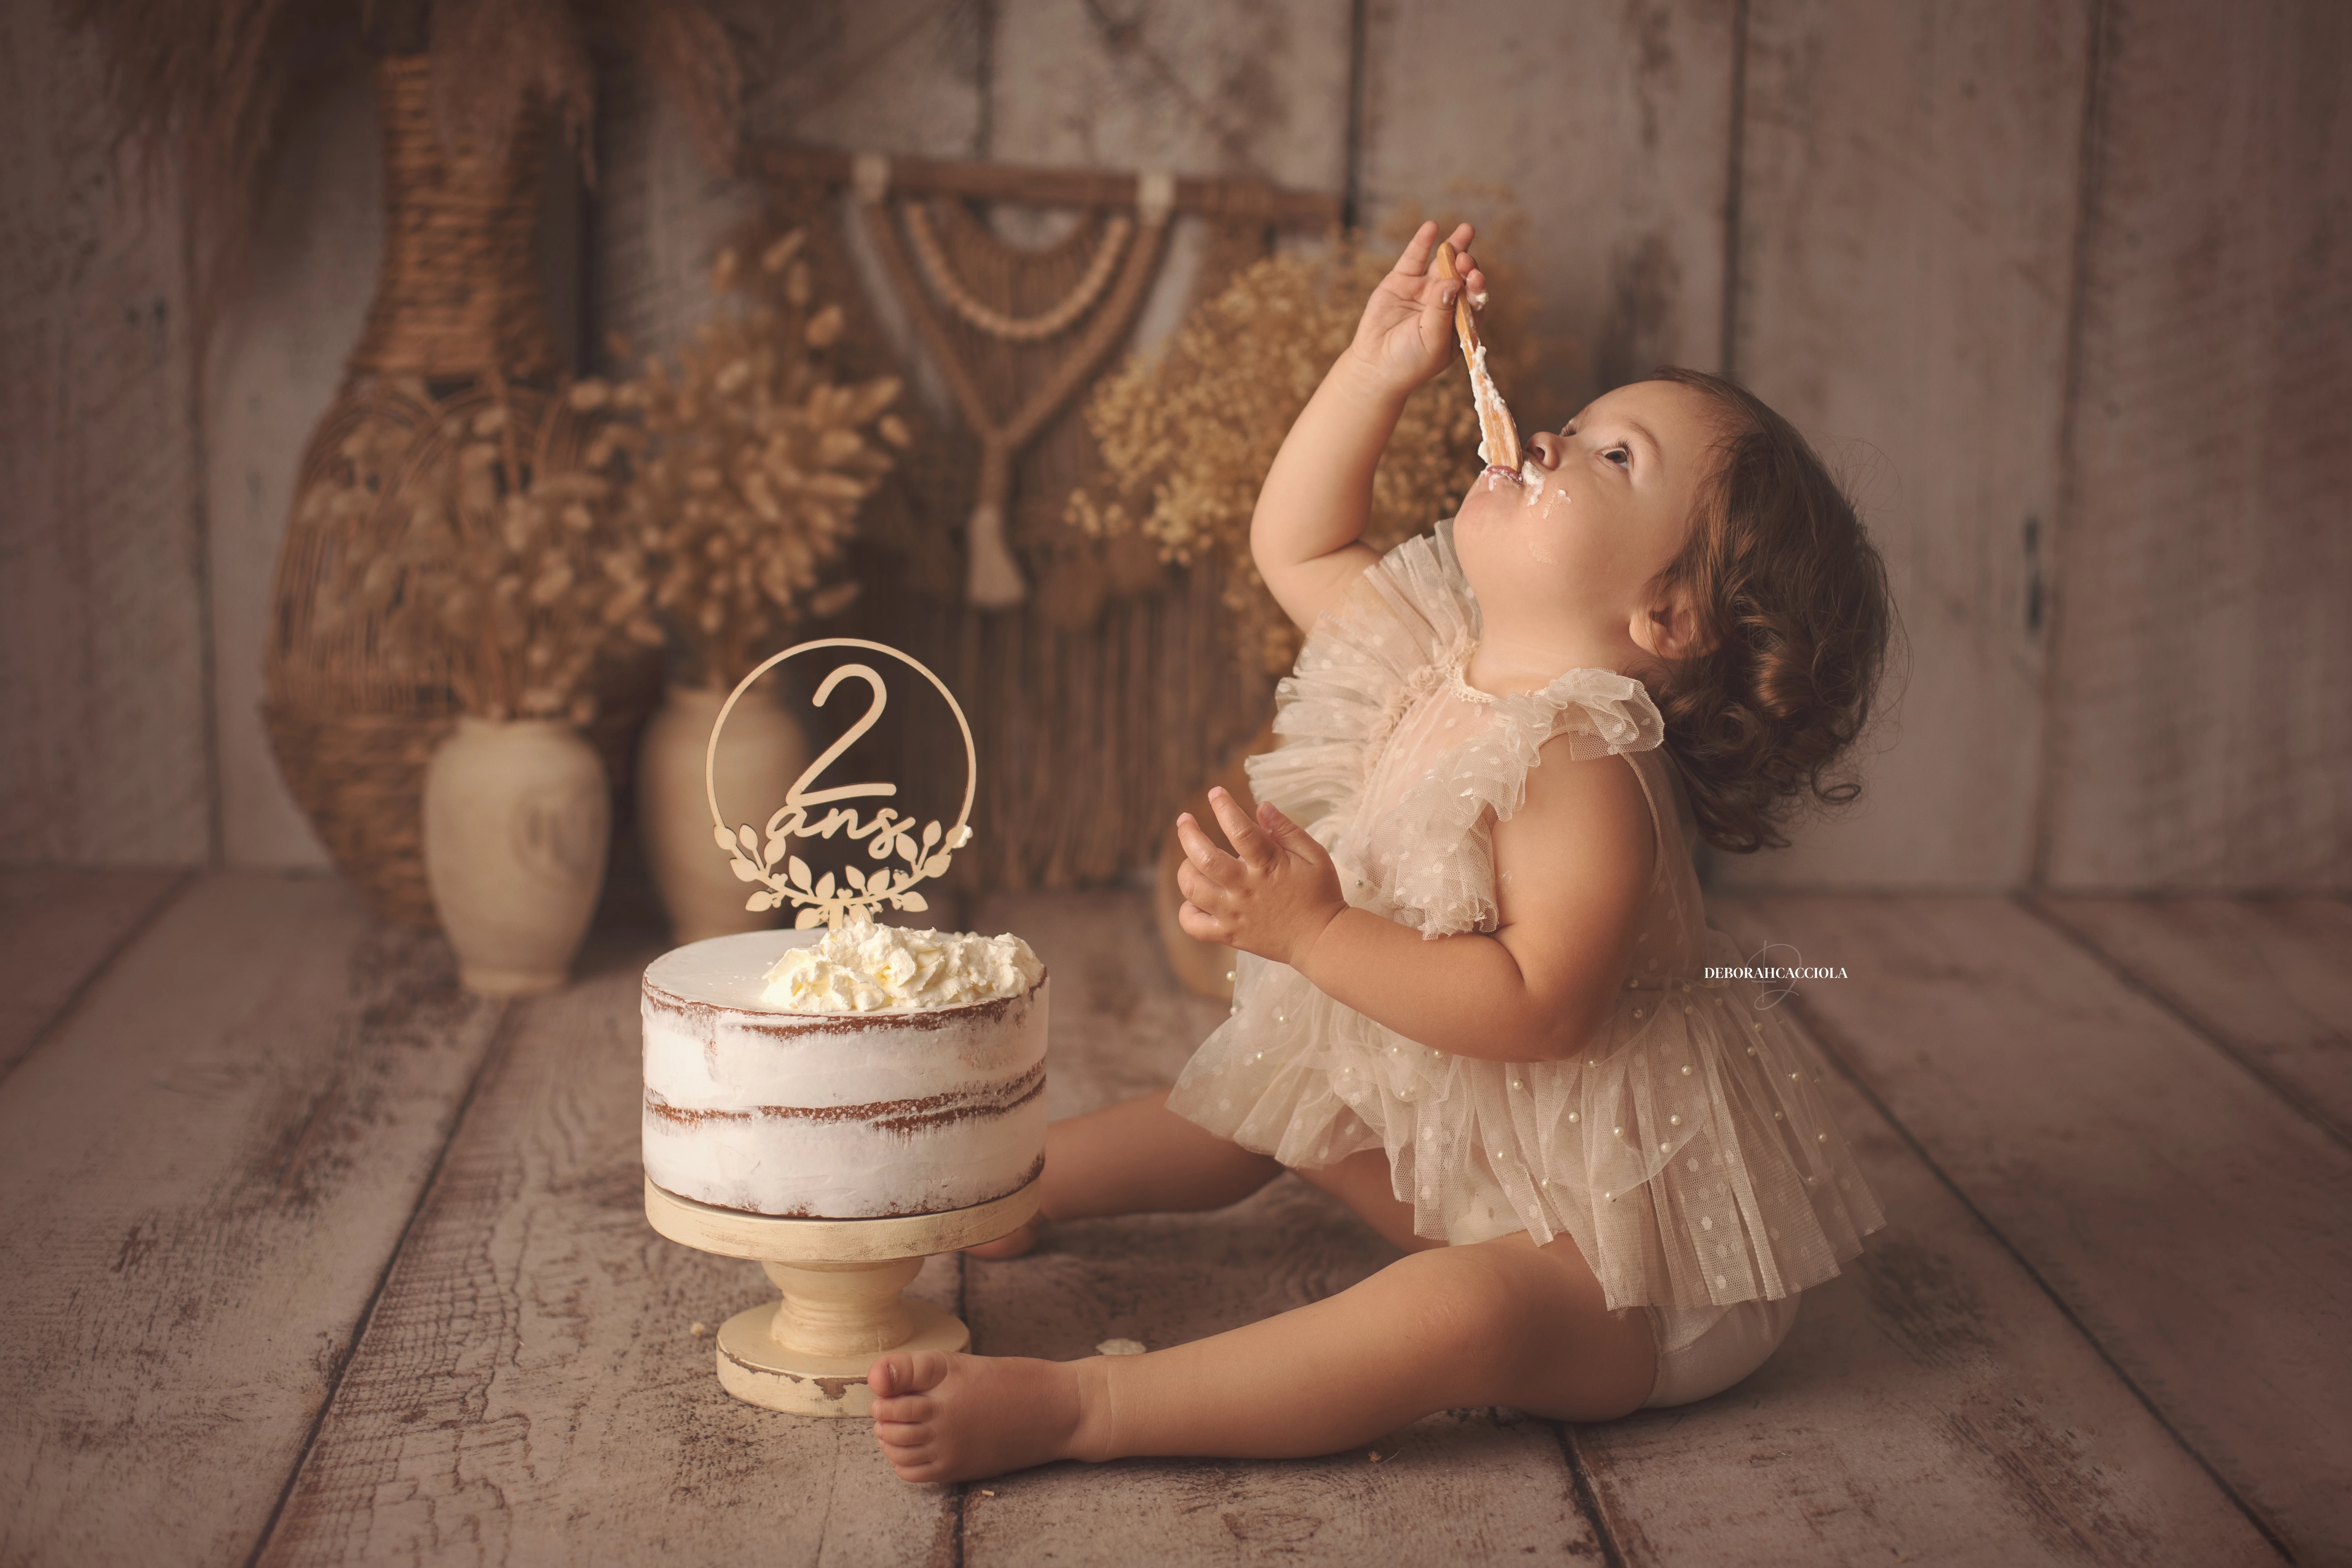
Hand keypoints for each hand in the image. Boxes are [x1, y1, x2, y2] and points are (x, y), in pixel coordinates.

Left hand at [1175, 788, 1347, 968]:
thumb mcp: (1314, 855)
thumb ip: (1287, 830)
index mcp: (1268, 865)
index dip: (1224, 807)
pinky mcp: (1229, 935)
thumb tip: (1261, 807)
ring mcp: (1234, 913)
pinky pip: (1194, 925)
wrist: (1323, 940)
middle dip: (1189, 833)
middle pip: (1204, 858)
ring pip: (1193, 888)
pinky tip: (1195, 899)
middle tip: (1185, 820)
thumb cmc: (1320, 894)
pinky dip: (1187, 911)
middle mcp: (1246, 889)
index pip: (1239, 829)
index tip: (1215, 792)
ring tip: (1190, 859)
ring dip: (1185, 868)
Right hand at [1345, 220, 1482, 399]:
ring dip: (1456, 246)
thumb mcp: (1431, 341)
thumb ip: (1442, 311)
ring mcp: (1424, 288)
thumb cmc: (1409, 361)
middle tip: (1465, 261)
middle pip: (1462, 276)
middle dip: (1467, 265)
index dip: (1477, 285)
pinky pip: (1415, 258)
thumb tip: (1451, 282)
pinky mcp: (1402, 280)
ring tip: (1466, 231)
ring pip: (1443, 262)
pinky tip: (1432, 228)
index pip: (1475, 297)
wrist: (1375, 366)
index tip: (1475, 278)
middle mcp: (1446, 301)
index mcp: (1459, 320)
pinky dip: (1423, 242)